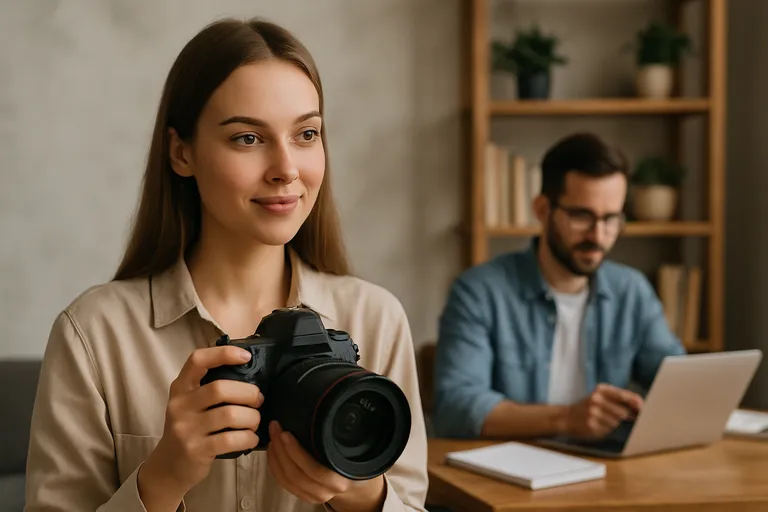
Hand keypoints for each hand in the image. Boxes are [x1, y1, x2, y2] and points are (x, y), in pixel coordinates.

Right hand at [138, 346, 263, 507]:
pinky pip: (231, 440)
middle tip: (258, 400)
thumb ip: (210, 388)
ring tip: (255, 421)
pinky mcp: (195, 450)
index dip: (223, 354)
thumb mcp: (191, 404)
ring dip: (252, 417)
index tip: (246, 356)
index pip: (198, 360)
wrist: (168, 466)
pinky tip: (251, 438)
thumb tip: (250, 374)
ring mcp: (186, 428)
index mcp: (180, 388)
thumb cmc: (189, 428)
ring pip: (230, 414)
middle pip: (220, 388)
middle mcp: (180, 405)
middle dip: (248, 393)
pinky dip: (248, 437)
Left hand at [266, 421, 385, 510]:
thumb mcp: (355, 452)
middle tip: (276, 427)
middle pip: (295, 473)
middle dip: (281, 449)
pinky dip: (274, 467)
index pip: (314, 469)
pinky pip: (283, 483)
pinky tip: (273, 452)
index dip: (296, 452)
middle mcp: (325, 491)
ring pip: (286, 479)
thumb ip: (344, 440)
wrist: (356, 486)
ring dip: (275, 457)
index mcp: (339, 480)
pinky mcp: (302, 495)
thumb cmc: (355, 465)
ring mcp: (312, 495)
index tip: (286, 433)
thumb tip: (330, 412)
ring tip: (273, 436)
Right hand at [565, 383, 642, 438]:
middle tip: (612, 415)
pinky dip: (605, 428)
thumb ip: (621, 397)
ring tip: (601, 419)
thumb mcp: (602, 395)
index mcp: (601, 389)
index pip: (625, 396)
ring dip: (612, 423)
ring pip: (616, 422)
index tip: (642, 410)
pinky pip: (608, 429)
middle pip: (623, 412)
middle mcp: (596, 399)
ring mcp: (593, 413)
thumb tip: (640, 403)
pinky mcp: (591, 425)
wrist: (567, 417)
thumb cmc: (589, 406)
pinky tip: (596, 424)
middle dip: (622, 416)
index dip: (636, 404)